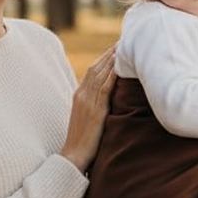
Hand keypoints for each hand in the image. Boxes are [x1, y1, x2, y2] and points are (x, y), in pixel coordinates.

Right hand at [60, 47, 115, 171]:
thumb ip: (96, 105)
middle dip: (110, 54)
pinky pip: (104, 89)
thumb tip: (110, 99)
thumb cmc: (83, 140)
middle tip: (124, 41)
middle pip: (97, 67)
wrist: (73, 156)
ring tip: (124, 48)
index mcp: (80, 95)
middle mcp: (82, 95)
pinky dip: (111, 75)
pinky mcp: (94, 111)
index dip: (105, 58)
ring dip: (112, 60)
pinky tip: (120, 67)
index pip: (93, 70)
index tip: (117, 48)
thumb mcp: (89, 118)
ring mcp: (87, 102)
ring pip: (100, 74)